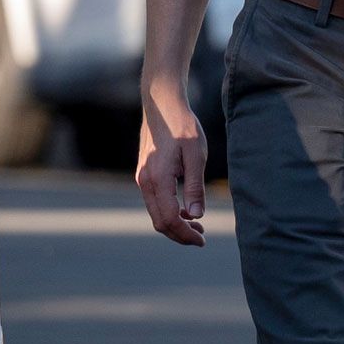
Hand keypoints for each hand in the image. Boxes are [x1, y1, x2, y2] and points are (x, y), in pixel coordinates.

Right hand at [135, 78, 207, 245]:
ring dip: (174, 224)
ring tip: (196, 225)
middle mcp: (145, 181)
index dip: (185, 235)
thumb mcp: (196, 155)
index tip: (202, 240)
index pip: (169, 219)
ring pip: (155, 213)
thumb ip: (194, 187)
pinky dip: (168, 211)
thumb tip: (196, 215)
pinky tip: (184, 209)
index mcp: (158, 179)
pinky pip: (154, 202)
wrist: (161, 104)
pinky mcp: (144, 173)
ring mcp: (142, 178)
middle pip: (159, 221)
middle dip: (180, 234)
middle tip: (201, 237)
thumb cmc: (182, 126)